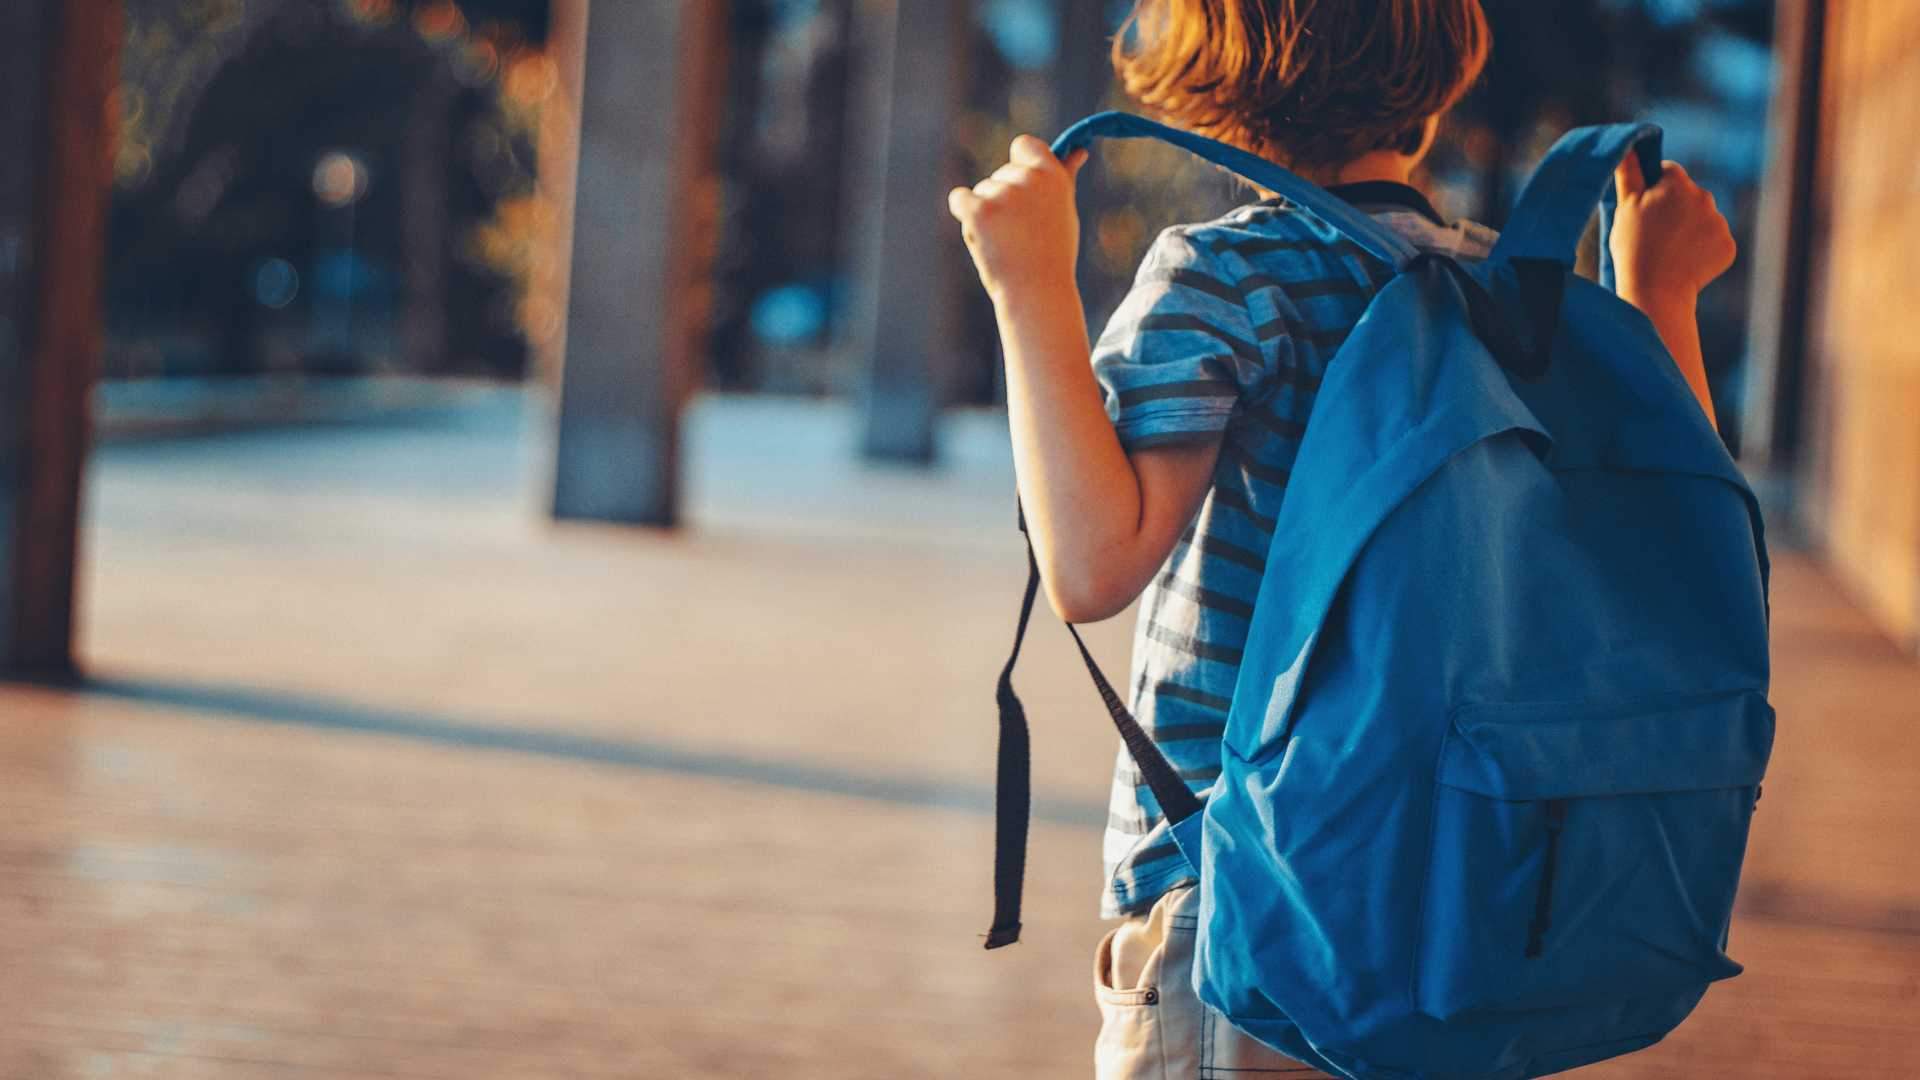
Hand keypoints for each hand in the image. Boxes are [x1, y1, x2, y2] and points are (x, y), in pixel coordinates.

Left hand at [948, 135, 1088, 301]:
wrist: (1037, 293)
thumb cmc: (1053, 254)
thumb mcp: (1064, 210)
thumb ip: (1064, 176)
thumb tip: (1080, 150)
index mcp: (1053, 175)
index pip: (1024, 145)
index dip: (1020, 164)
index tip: (1024, 189)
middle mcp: (1029, 178)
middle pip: (1001, 174)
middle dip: (1004, 199)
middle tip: (1022, 233)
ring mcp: (1002, 193)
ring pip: (983, 190)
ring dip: (988, 213)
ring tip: (1008, 242)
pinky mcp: (978, 210)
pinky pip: (959, 198)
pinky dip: (964, 214)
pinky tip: (983, 236)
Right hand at [1609, 156, 1736, 310]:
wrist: (1656, 291)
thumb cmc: (1634, 248)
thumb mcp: (1624, 207)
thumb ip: (1629, 172)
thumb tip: (1628, 146)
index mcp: (1678, 183)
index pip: (1668, 172)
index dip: (1653, 189)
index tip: (1643, 210)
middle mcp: (1705, 197)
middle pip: (1687, 195)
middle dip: (1673, 209)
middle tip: (1653, 234)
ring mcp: (1719, 222)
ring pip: (1702, 218)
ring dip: (1688, 229)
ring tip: (1668, 252)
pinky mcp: (1728, 246)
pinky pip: (1713, 241)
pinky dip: (1701, 250)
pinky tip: (1684, 262)